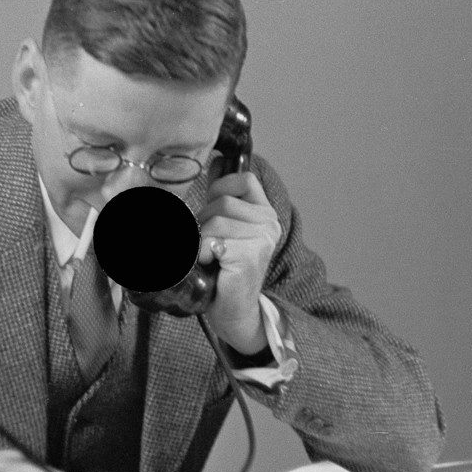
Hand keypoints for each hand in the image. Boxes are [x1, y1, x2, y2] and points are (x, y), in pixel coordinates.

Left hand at [195, 171, 283, 353]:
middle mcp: (269, 224)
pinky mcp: (249, 256)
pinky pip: (213, 240)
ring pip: (216, 220)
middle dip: (205, 220)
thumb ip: (224, 198)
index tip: (212, 208)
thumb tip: (216, 161)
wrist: (234, 310)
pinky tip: (210, 264)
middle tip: (208, 243)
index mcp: (266, 214)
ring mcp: (262, 240)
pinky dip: (202, 252)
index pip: (245, 180)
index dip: (222, 188)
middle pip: (224, 202)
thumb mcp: (226, 227)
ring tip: (209, 255)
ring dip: (202, 238)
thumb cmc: (225, 269)